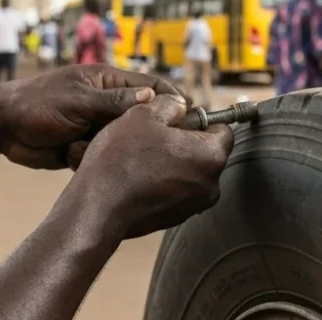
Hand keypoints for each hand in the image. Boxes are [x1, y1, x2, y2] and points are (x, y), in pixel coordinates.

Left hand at [0, 64, 186, 169]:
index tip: (190, 119)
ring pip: (124, 142)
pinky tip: (72, 156)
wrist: (2, 126)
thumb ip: (114, 102)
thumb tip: (154, 98)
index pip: (152, 86)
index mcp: (107, 82)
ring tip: (85, 145)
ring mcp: (97, 126)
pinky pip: (104, 157)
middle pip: (142, 118)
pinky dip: (92, 160)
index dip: (173, 100)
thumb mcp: (78, 100)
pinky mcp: (86, 147)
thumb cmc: (36, 103)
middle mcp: (106, 103)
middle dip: (142, 132)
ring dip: (110, 148)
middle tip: (147, 145)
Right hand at [71, 94, 232, 239]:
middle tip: (154, 135)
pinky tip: (139, 176)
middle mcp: (211, 185)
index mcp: (210, 156)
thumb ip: (170, 104)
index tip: (177, 119)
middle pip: (207, 152)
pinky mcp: (176, 217)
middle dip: (185, 141)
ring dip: (173, 161)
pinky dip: (163, 181)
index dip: (199, 119)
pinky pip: (176, 190)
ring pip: (190, 172)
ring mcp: (194, 205)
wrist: (98, 206)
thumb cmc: (121, 159)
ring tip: (142, 156)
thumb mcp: (143, 115)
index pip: (223, 129)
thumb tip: (181, 106)